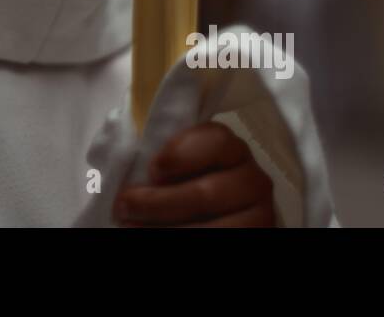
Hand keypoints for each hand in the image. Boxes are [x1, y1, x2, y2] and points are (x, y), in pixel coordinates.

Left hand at [113, 121, 275, 226]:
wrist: (215, 215)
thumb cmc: (185, 183)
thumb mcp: (178, 164)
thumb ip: (163, 159)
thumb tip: (126, 161)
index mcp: (232, 150)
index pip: (216, 142)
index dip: (182, 154)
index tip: (153, 169)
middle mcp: (253, 180)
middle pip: (206, 194)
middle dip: (158, 202)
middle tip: (124, 204)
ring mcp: (259, 214)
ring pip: (211, 228)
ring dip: (164, 230)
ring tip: (130, 227)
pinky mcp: (258, 234)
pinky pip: (219, 241)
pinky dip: (182, 241)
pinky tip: (152, 235)